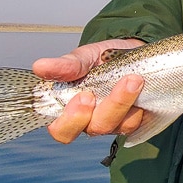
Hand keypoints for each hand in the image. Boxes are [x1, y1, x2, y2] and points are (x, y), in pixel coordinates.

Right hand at [30, 38, 146, 142]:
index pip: (62, 130)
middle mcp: (91, 121)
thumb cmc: (101, 59)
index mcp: (70, 110)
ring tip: (135, 78)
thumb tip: (39, 67)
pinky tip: (143, 86)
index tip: (83, 96)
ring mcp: (115, 122)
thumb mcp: (83, 58)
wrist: (132, 52)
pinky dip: (140, 104)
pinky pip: (139, 120)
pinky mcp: (135, 119)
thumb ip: (65, 66)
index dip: (70, 120)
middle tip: (119, 84)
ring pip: (119, 125)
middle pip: (94, 129)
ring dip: (126, 102)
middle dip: (107, 108)